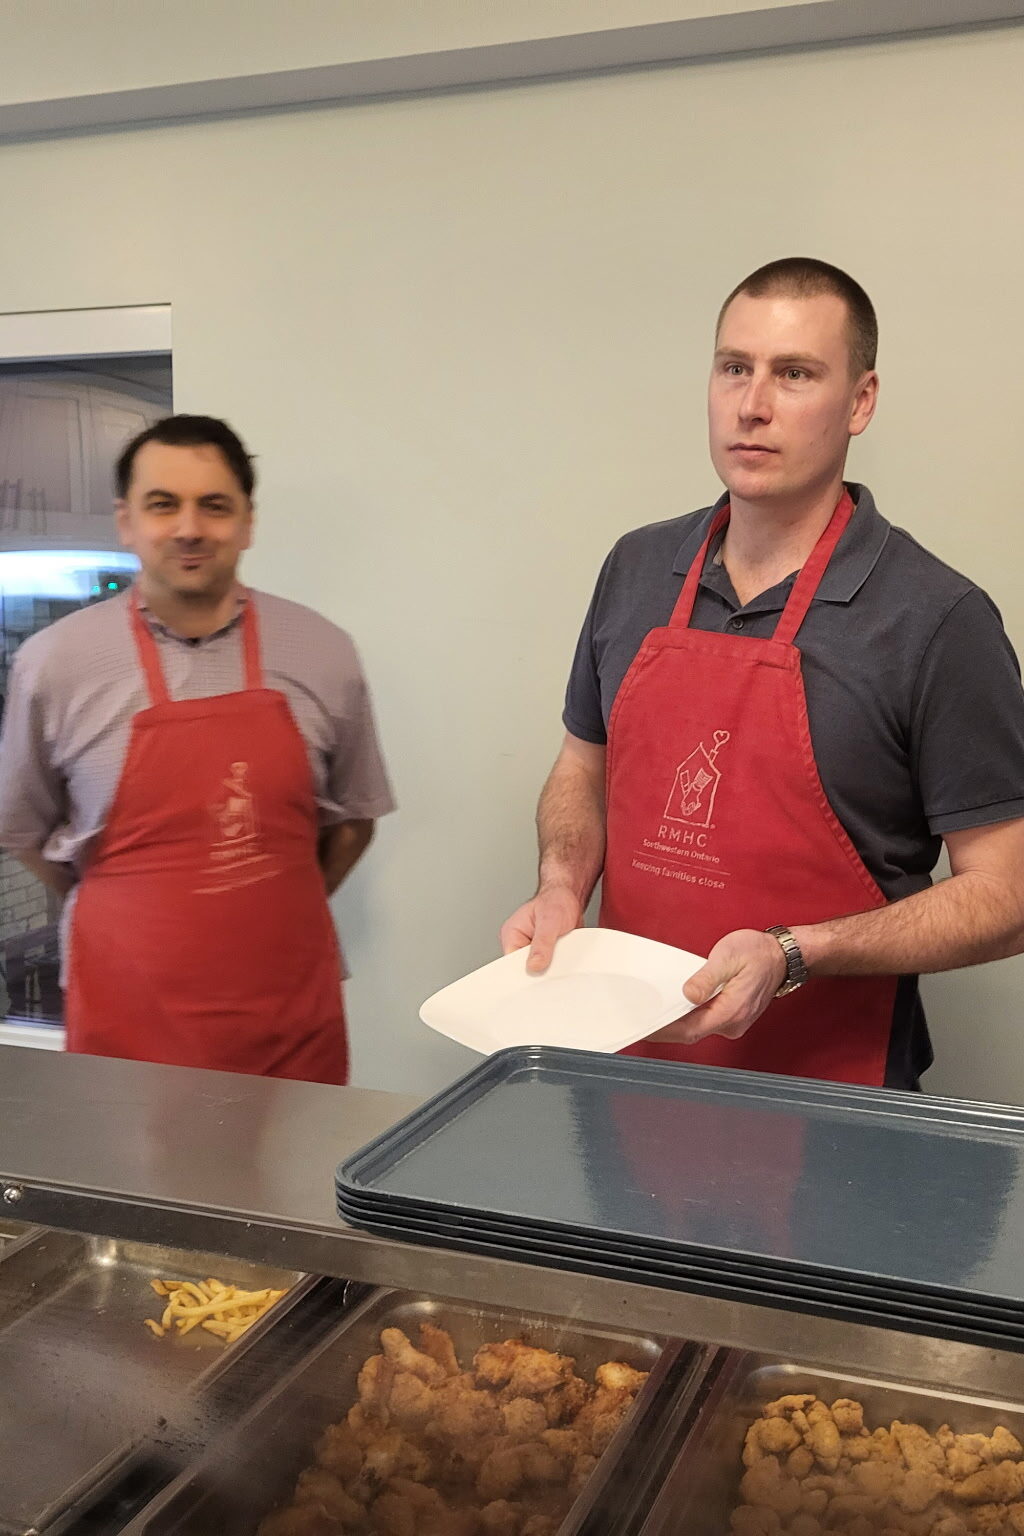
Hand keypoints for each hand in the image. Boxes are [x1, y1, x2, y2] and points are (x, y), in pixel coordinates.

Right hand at [500, 884, 583, 974]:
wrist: (571, 898)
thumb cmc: (556, 901)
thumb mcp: (549, 920)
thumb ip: (542, 943)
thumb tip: (534, 964)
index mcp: (512, 934)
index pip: (511, 963)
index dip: (525, 971)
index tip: (540, 970)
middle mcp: (519, 944)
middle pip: (525, 969)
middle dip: (540, 969)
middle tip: (554, 958)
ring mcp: (532, 950)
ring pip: (539, 970)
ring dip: (551, 967)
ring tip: (561, 952)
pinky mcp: (545, 954)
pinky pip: (550, 967)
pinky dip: (559, 965)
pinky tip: (565, 956)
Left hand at [646, 928, 786, 1045]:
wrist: (782, 956)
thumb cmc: (757, 953)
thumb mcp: (728, 957)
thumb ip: (707, 978)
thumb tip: (688, 995)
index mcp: (731, 1010)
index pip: (690, 1029)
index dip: (665, 1031)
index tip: (645, 1028)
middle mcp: (733, 1023)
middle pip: (691, 1032)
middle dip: (665, 1028)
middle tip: (641, 1021)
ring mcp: (734, 1022)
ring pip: (698, 1028)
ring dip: (676, 1023)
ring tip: (652, 1014)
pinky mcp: (732, 1018)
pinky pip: (706, 1022)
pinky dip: (688, 1018)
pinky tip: (675, 1008)